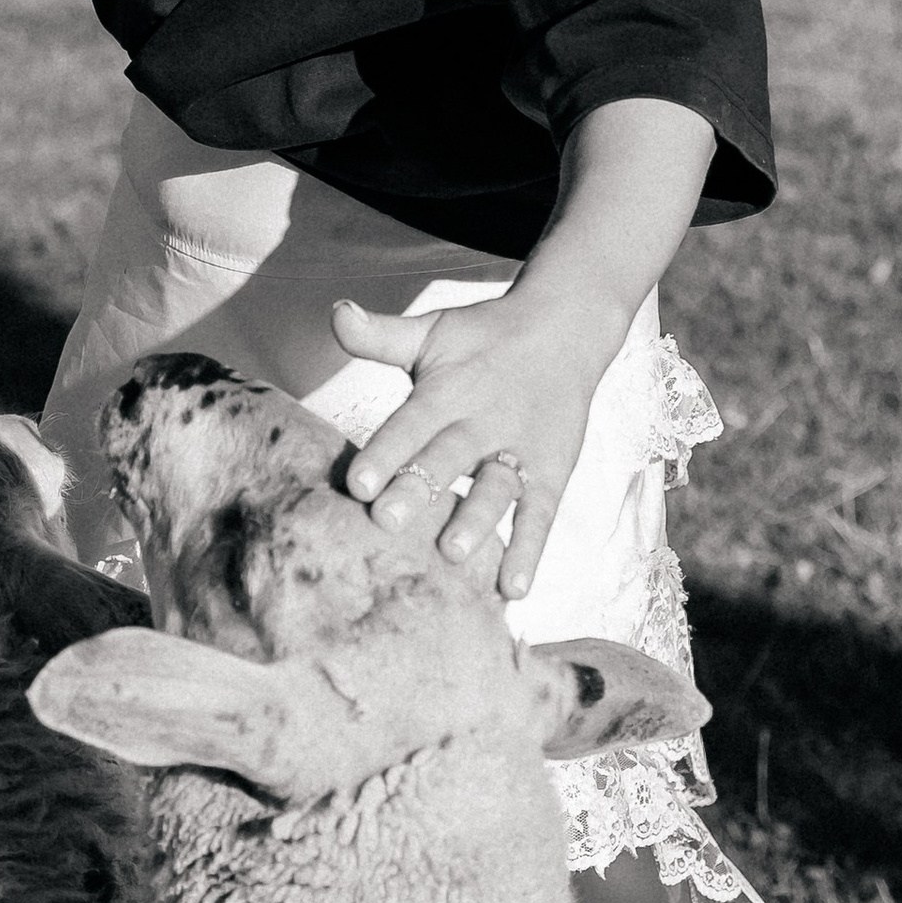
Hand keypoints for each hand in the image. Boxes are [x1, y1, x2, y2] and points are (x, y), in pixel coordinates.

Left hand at [331, 287, 618, 600]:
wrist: (565, 329)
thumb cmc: (481, 341)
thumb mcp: (432, 331)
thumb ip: (380, 335)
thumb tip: (336, 313)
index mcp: (450, 388)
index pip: (414, 420)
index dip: (387, 450)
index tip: (357, 483)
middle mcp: (484, 420)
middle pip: (449, 456)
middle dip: (420, 488)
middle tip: (387, 520)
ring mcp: (520, 449)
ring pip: (496, 488)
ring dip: (476, 520)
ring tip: (453, 553)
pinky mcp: (550, 473)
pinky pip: (541, 513)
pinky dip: (529, 550)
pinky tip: (513, 589)